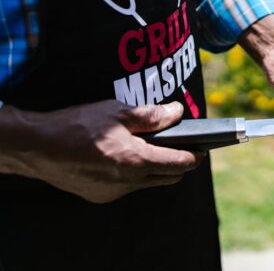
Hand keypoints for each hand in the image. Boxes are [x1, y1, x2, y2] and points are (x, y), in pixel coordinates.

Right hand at [0, 100, 202, 202]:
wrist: (36, 147)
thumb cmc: (77, 125)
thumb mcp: (118, 112)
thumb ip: (152, 116)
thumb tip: (178, 113)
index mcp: (138, 161)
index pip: (181, 164)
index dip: (196, 156)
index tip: (203, 148)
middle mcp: (129, 182)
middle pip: (169, 177)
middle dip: (181, 164)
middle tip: (184, 148)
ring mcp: (114, 192)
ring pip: (148, 183)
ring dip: (156, 169)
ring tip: (154, 148)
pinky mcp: (100, 195)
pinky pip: (127, 187)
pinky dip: (134, 174)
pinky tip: (125, 157)